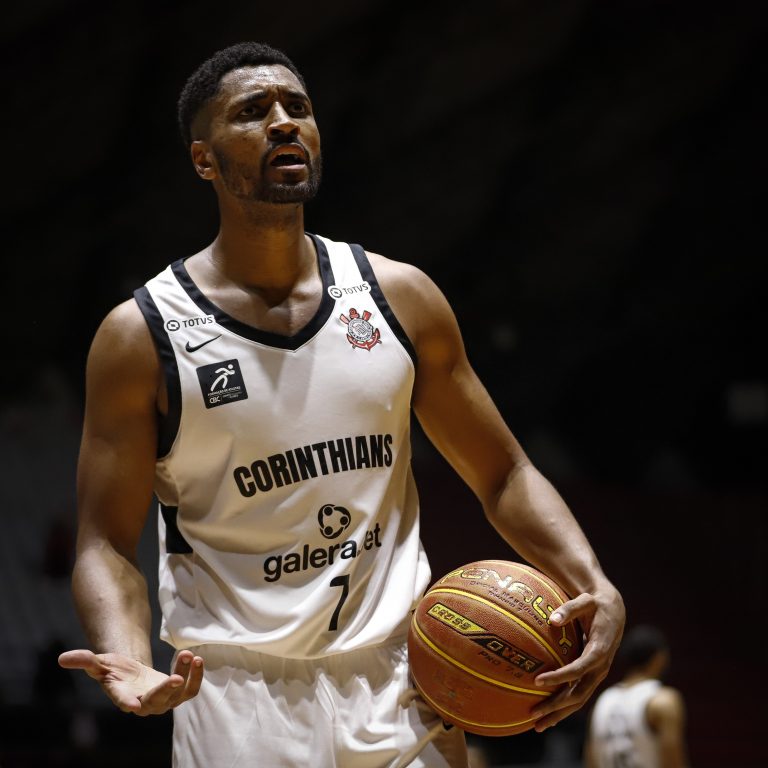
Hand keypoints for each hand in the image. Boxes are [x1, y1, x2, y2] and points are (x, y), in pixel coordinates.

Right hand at [58, 648, 203, 714]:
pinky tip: (197, 658)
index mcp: (124, 696)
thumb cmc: (115, 670)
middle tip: (175, 677)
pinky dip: (195, 676)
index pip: (125, 702)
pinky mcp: (177, 693)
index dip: (128, 703)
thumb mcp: (100, 663)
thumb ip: (85, 661)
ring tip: (189, 655)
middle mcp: (145, 703)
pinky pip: (190, 690)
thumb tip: (62, 658)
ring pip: (178, 695)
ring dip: (186, 677)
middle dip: (166, 690)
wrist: (133, 675)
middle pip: (157, 702)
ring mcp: (163, 700)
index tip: (133, 705)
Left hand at [530, 583, 624, 731]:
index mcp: (600, 650)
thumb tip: (552, 620)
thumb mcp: (585, 601)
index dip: (560, 676)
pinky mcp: (592, 676)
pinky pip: (578, 695)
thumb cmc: (596, 604)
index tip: (538, 681)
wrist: (614, 611)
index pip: (579, 669)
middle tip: (534, 713)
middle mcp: (600, 667)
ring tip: (537, 725)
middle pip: (578, 693)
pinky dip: (564, 708)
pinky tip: (548, 716)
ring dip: (559, 713)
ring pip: (579, 700)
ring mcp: (597, 674)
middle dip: (557, 706)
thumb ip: (569, 609)